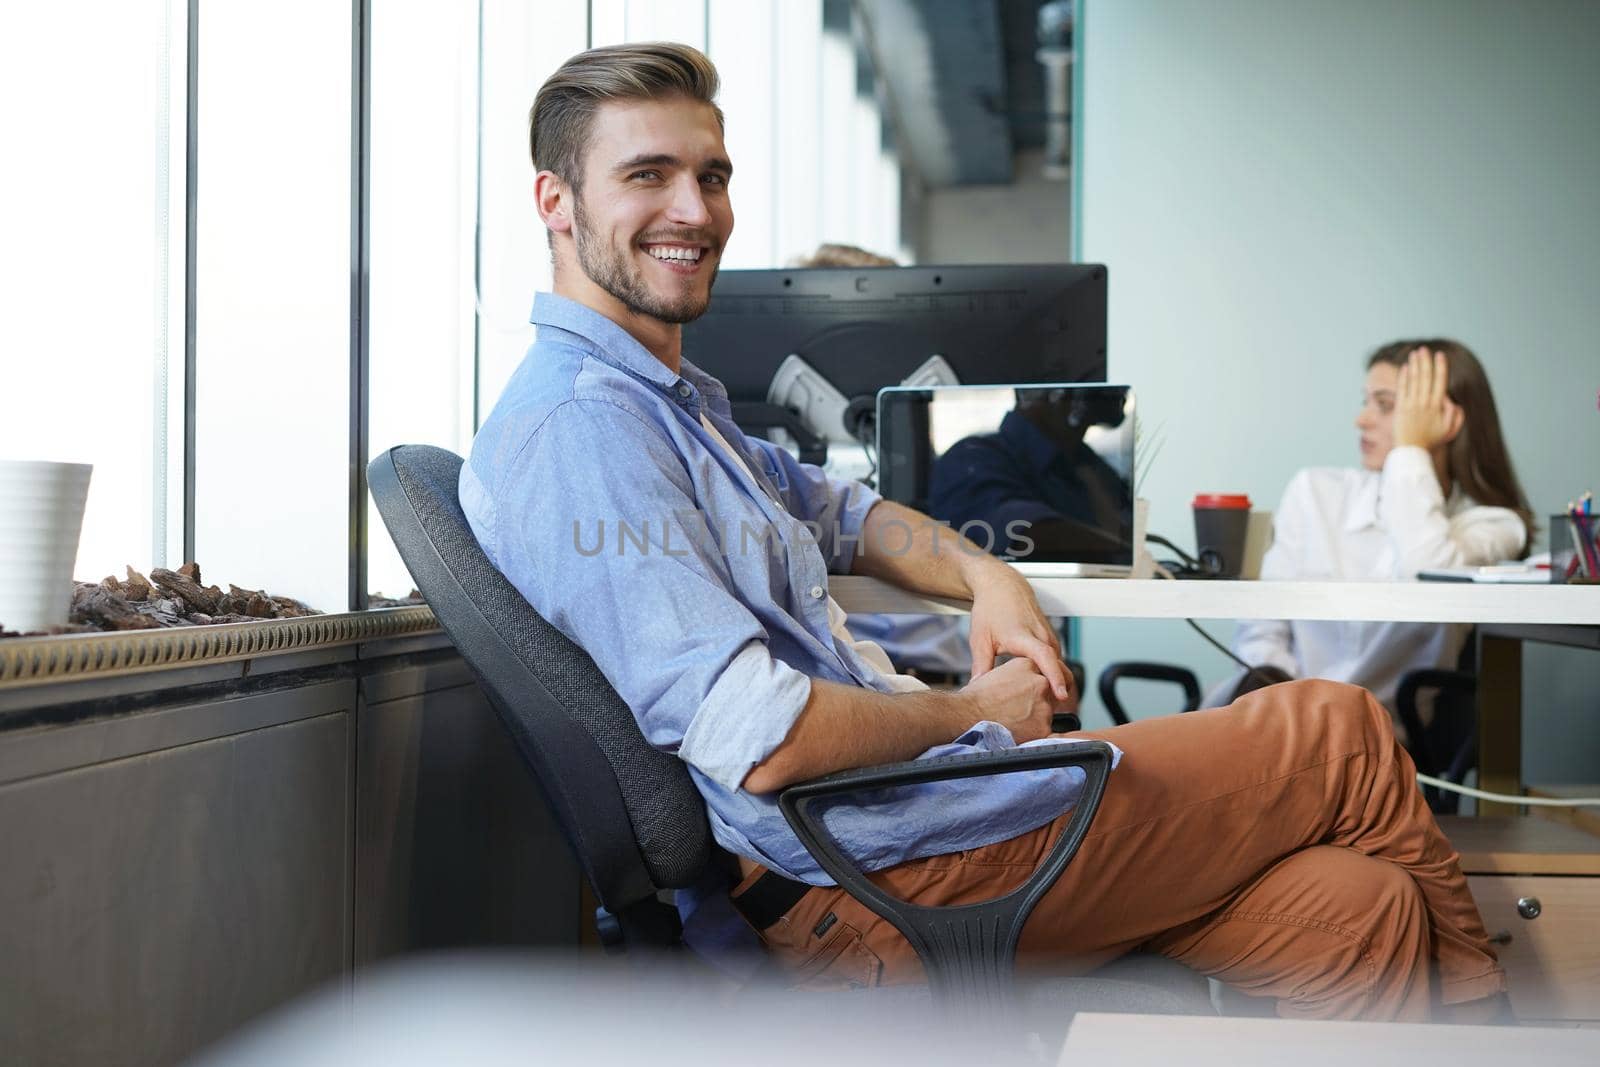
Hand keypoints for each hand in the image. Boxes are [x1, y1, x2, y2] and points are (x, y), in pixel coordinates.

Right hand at [959, 656, 1071, 743]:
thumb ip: (1017, 676)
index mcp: (1028, 665)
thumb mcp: (997, 673)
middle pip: (1049, 693)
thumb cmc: (976, 697)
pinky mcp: (1043, 725)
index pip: (1044, 673)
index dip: (1037, 686)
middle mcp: (1040, 682)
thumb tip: (1023, 685)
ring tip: (1013, 720)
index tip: (1032, 693)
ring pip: (1047, 713)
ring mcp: (1043, 704)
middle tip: (1018, 709)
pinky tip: (1017, 730)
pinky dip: (1033, 733)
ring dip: (1035, 718)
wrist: (967, 714)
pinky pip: (1044, 731)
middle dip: (1038, 702)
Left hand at [964, 557, 1073, 701]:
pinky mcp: (1050, 637)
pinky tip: (1044, 687)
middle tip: (1054, 714)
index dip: (1054, 677)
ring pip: (1059, 664)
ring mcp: (1048, 635)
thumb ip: (981, 666)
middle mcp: (1041, 635)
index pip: (1046, 658)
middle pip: (1059, 666)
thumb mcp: (980, 638)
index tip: (1061, 695)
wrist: (1002, 586)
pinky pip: (1056, 659)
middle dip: (1061, 690)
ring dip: (1057, 682)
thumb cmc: (990, 609)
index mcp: (1024, 636)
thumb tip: (977, 690)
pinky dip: (1054, 672)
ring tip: (1050, 707)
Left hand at [1393, 347, 1462, 450]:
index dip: (1440, 367)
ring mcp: (1412, 405)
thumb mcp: (1450, 430)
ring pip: (1414, 380)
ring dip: (1414, 365)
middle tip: (1424, 349)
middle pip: (1426, 377)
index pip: (1440, 381)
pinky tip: (1404, 367)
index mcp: (1438, 406)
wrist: (1412, 451)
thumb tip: (1452, 400)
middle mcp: (1425, 403)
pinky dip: (1403, 377)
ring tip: (1415, 353)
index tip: (1440, 355)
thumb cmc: (1431, 441)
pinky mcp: (1400, 408)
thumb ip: (1455, 415)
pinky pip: (1402, 389)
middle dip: (1425, 361)